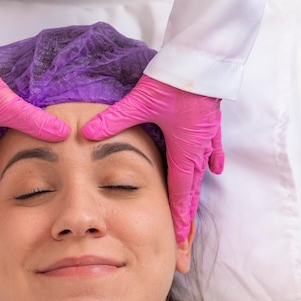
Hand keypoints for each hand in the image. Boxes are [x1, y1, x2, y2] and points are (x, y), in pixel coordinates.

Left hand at [81, 75, 222, 241]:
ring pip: (200, 173)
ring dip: (195, 194)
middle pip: (192, 190)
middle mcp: (197, 149)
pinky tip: (214, 169)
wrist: (204, 59)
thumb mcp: (140, 102)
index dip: (178, 218)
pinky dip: (211, 163)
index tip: (178, 240)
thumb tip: (86, 134)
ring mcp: (206, 137)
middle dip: (187, 217)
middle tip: (184, 241)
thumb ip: (113, 120)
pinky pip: (211, 151)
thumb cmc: (175, 81)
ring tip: (191, 213)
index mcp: (182, 150)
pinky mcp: (210, 123)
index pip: (180, 194)